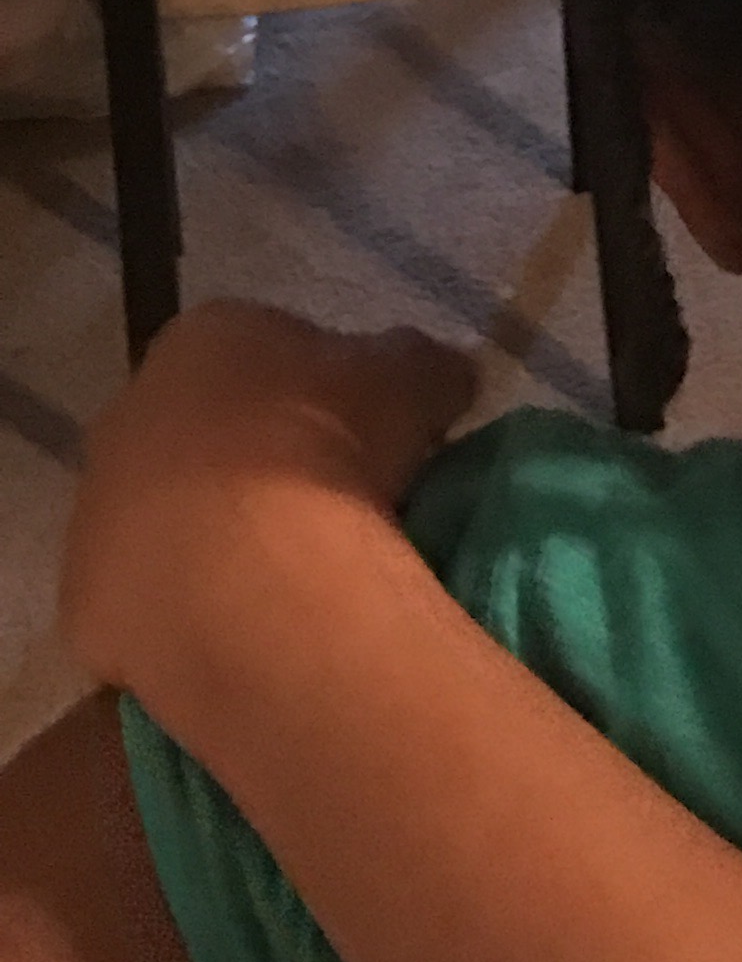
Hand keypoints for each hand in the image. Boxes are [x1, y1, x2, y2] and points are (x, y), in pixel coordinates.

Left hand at [60, 303, 474, 709]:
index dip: (321, 386)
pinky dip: (190, 606)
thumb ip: (421, 366)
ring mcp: (96, 503)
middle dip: (254, 458)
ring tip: (289, 575)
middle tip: (326, 503)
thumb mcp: (418, 378)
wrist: (252, 580)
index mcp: (207, 336)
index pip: (265, 345)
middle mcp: (132, 406)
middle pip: (204, 427)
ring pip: (166, 512)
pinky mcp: (81, 594)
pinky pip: (147, 595)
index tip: (364, 429)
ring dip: (215, 534)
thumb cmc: (334, 451)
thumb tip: (439, 379)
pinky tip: (245, 625)